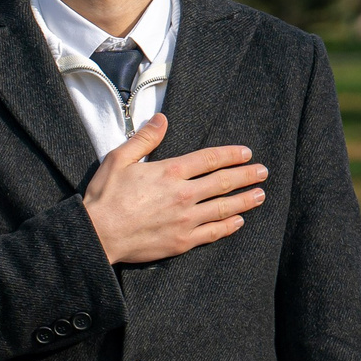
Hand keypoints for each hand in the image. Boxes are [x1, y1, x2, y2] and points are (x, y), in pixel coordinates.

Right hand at [82, 114, 267, 265]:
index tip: (246, 153)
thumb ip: (143, 139)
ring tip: (260, 195)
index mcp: (169, 172)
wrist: (97, 234)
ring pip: (224, 207)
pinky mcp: (182, 240)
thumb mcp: (118, 160)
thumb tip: (161, 119)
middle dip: (246, 175)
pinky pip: (213, 232)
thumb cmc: (104, 197)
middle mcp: (183, 194)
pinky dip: (229, 226)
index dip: (231, 155)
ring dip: (245, 200)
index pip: (209, 159)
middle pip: (223, 182)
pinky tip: (239, 221)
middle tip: (262, 172)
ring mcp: (186, 219)